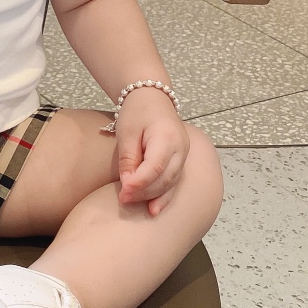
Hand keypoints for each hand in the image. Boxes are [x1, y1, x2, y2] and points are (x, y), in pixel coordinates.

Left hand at [115, 87, 189, 215]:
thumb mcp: (127, 131)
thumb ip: (128, 158)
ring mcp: (184, 155)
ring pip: (171, 183)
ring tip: (133, 204)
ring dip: (153, 197)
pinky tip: (154, 210)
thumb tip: (127, 186)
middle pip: (165, 178)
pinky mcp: (181, 161)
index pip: (155, 167)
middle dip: (144, 192)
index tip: (123, 193)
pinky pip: (174, 182)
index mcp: (167, 137)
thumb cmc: (137, 111)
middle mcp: (181, 148)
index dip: (140, 183)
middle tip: (123, 200)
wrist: (152, 97)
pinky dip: (164, 197)